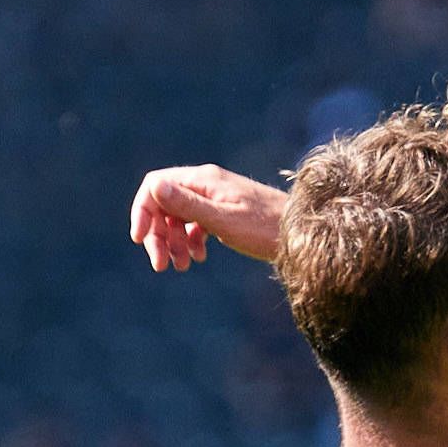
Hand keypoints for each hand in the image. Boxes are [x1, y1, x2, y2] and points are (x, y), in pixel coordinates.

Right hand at [128, 165, 284, 272]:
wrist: (307, 234)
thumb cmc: (267, 228)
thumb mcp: (224, 220)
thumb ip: (189, 205)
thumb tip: (154, 187)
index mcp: (203, 179)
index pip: (156, 186)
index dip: (143, 211)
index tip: (140, 239)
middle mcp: (207, 184)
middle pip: (165, 205)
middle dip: (159, 235)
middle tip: (161, 265)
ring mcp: (217, 198)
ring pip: (180, 217)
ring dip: (174, 242)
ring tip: (182, 267)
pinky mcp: (227, 213)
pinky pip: (197, 224)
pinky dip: (192, 241)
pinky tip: (198, 258)